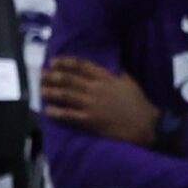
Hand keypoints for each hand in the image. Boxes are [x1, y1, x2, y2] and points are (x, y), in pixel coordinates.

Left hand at [43, 57, 162, 145]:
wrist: (146, 125)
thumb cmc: (139, 104)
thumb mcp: (129, 82)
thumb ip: (117, 73)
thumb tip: (110, 64)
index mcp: (106, 78)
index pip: (82, 66)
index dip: (66, 63)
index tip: (54, 61)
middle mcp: (96, 89)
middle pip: (70, 79)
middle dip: (53, 76)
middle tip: (42, 75)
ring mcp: (92, 104)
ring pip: (66, 95)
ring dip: (52, 92)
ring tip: (41, 90)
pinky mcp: (90, 120)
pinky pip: (69, 115)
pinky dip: (57, 112)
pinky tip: (48, 111)